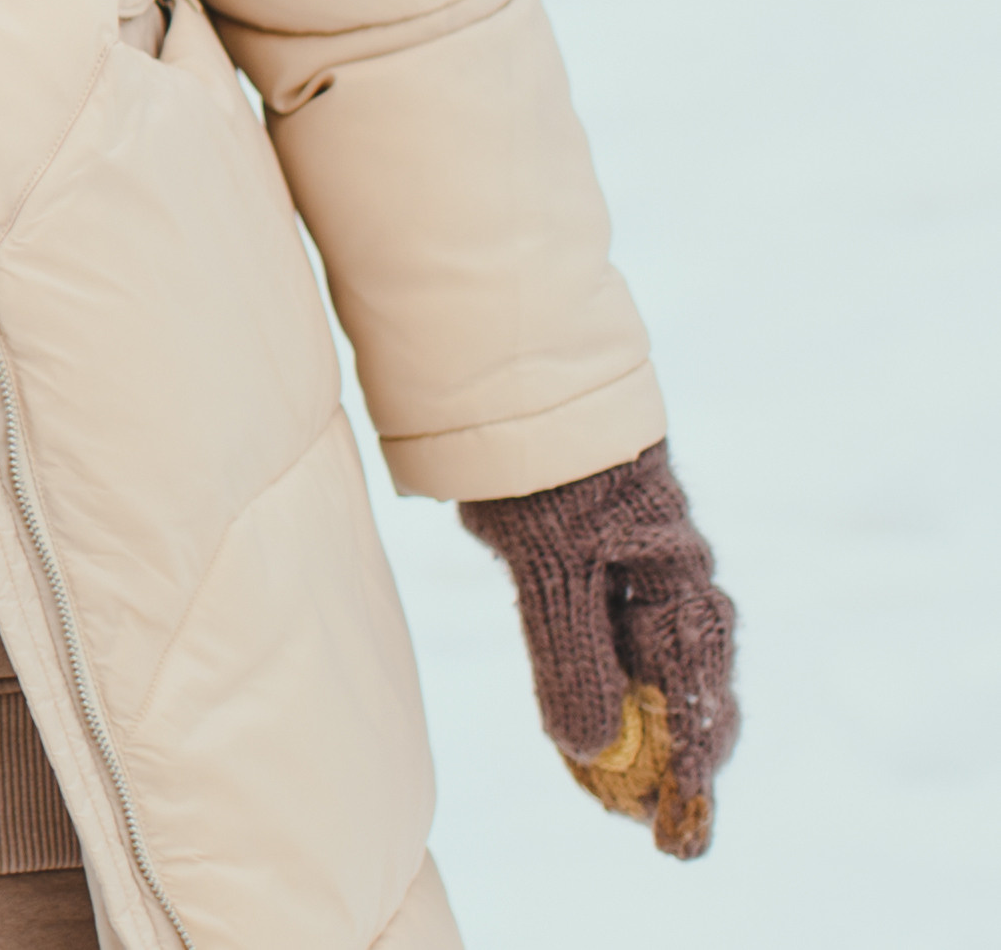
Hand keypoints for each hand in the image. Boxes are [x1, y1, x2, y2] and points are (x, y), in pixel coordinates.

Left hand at [460, 441, 738, 856]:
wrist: (517, 396)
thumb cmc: (545, 477)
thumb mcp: (553, 570)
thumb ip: (573, 660)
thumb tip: (591, 752)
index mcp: (678, 580)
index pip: (700, 691)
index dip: (692, 763)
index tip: (678, 821)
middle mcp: (674, 580)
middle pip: (692, 685)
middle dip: (680, 754)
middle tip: (657, 817)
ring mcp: (645, 573)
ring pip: (660, 667)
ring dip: (649, 728)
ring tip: (625, 787)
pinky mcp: (608, 567)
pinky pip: (624, 643)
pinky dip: (616, 690)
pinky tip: (591, 723)